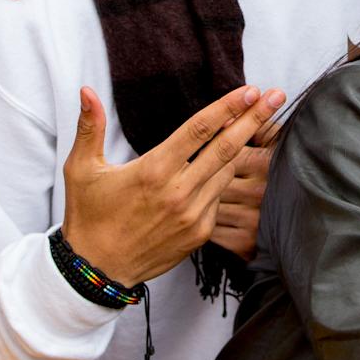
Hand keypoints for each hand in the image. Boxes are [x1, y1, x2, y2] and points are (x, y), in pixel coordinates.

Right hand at [61, 83, 283, 287]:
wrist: (97, 270)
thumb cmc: (89, 216)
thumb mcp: (82, 169)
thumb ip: (90, 127)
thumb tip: (86, 90)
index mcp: (153, 171)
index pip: (199, 130)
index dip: (227, 107)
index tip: (250, 90)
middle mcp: (178, 192)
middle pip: (227, 147)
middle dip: (255, 119)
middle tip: (277, 96)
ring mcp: (193, 215)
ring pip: (227, 172)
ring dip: (246, 147)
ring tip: (261, 124)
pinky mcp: (200, 233)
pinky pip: (220, 198)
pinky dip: (225, 178)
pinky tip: (231, 164)